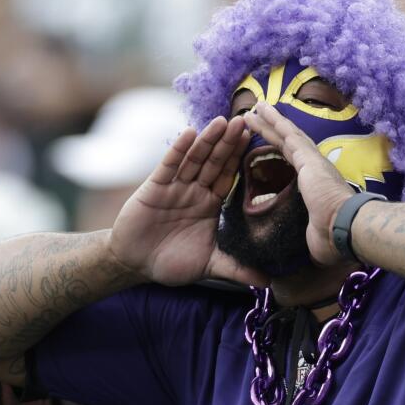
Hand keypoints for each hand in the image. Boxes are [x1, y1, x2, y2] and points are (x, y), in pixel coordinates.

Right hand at [109, 116, 268, 286]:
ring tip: (222, 121)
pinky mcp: (155, 187)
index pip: (229, 177)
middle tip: (246, 121)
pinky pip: (169, 166)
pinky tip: (189, 133)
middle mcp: (195, 191)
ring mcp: (175, 187)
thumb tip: (268, 283)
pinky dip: (179, 150)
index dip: (241, 160)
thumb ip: (237, 269)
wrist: (135, 264)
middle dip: (229, 142)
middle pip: (215, 162)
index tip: (257, 143)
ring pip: (195, 159)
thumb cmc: (171, 261)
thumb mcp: (210, 265)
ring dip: (208, 140)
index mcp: (210, 204)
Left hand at [243, 101, 357, 267]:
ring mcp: (313, 161)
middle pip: (291, 145)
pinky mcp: (307, 158)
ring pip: (288, 135)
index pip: (296, 164)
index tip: (272, 144)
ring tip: (255, 109)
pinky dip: (274, 121)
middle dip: (274, 132)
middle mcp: (317, 169)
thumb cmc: (334, 239)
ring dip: (271, 121)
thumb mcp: (315, 237)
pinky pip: (287, 134)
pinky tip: (261, 110)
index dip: (283, 152)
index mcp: (318, 186)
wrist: (346, 229)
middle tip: (259, 119)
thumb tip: (311, 255)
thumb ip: (310, 237)